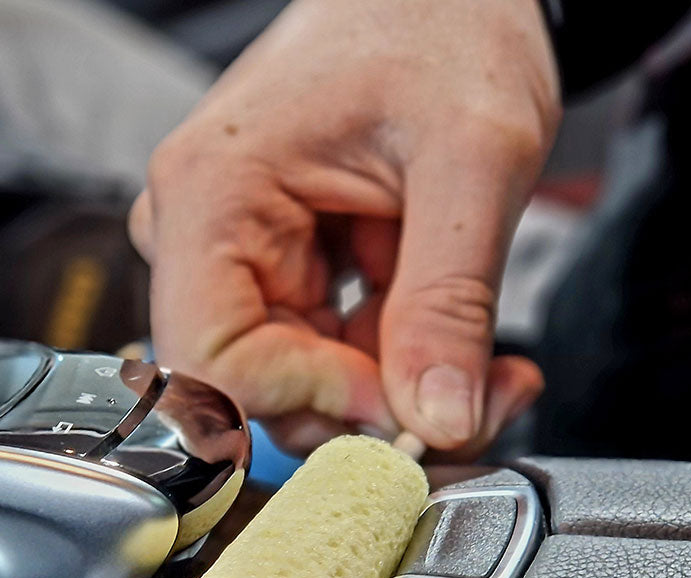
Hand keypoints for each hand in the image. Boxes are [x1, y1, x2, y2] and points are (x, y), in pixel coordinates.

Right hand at [129, 0, 556, 454]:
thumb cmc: (446, 24)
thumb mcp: (474, 160)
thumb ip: (451, 303)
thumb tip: (436, 424)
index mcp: (212, 191)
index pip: (212, 362)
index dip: (308, 403)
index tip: (404, 407)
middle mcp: (199, 228)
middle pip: (258, 385)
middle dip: (373, 408)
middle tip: (481, 397)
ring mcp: (235, 252)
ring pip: (303, 383)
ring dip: (400, 390)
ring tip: (491, 359)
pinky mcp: (279, 267)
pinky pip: (329, 354)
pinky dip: (402, 364)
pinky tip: (459, 337)